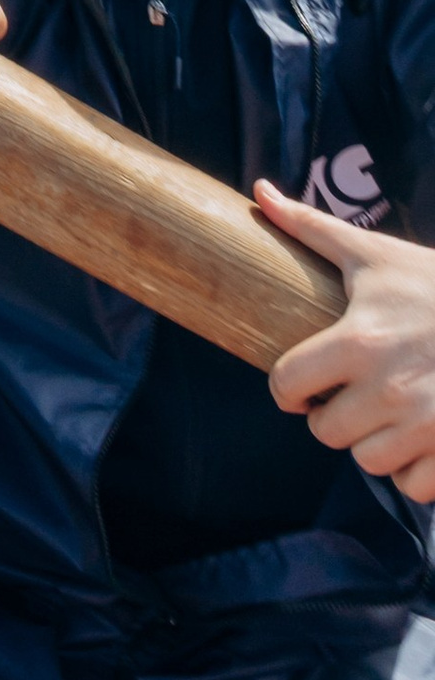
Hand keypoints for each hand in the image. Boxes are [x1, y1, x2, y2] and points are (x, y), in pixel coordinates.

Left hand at [259, 184, 434, 497]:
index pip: (288, 384)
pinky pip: (414, 486)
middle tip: (347, 398)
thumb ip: (311, 227)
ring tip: (383, 416)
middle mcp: (389, 390)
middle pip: (326, 432)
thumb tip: (261, 193)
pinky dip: (413, 472)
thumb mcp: (375, 254)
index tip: (298, 386)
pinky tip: (417, 441)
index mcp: (360, 341)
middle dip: (332, 417)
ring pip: (370, 462)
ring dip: (372, 445)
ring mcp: (426, 426)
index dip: (287, 388)